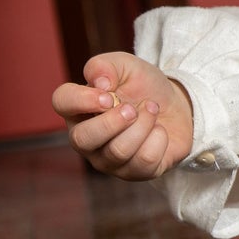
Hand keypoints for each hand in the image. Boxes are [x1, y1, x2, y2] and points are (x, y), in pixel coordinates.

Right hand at [51, 51, 194, 179]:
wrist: (177, 106)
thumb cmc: (143, 86)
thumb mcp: (126, 66)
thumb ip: (106, 66)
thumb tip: (99, 82)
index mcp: (78, 108)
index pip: (61, 102)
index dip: (83, 99)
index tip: (109, 94)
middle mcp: (86, 138)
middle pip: (82, 139)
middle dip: (113, 121)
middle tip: (133, 108)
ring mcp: (107, 160)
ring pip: (118, 151)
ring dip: (143, 125)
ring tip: (152, 110)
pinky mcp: (133, 173)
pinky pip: (144, 162)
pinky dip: (159, 139)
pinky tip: (159, 131)